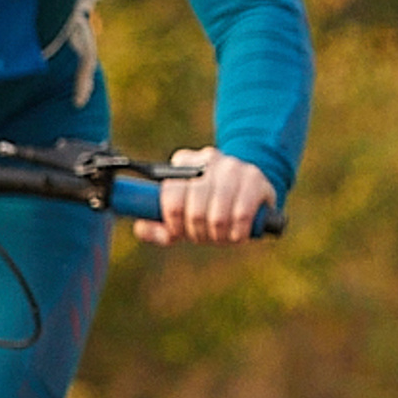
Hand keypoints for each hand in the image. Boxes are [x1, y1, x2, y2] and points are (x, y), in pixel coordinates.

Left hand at [134, 146, 276, 245]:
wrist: (249, 186)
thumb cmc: (208, 203)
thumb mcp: (181, 212)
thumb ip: (158, 224)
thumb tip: (142, 229)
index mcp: (183, 162)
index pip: (171, 197)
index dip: (174, 223)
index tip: (179, 232)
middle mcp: (207, 159)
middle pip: (195, 210)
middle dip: (197, 232)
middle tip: (203, 237)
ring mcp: (233, 166)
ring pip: (218, 215)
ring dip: (217, 235)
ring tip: (220, 237)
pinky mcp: (255, 178)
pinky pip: (242, 214)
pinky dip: (237, 232)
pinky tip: (237, 235)